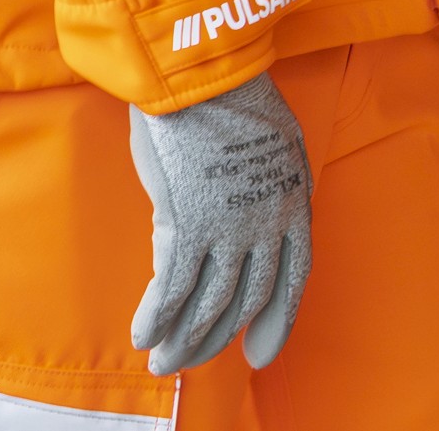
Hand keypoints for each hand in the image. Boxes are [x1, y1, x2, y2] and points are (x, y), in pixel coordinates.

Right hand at [128, 73, 311, 374]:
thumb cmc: (236, 100)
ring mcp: (230, 226)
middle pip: (248, 299)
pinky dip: (157, 315)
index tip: (259, 354)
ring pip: (209, 301)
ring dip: (184, 340)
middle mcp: (269, 223)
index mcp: (295, 203)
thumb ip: (265, 193)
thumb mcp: (276, 148)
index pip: (293, 277)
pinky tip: (143, 335)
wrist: (206, 75)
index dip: (278, 321)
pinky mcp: (190, 222)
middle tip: (190, 364)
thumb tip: (243, 233)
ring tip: (162, 365)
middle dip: (219, 338)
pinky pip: (172, 284)